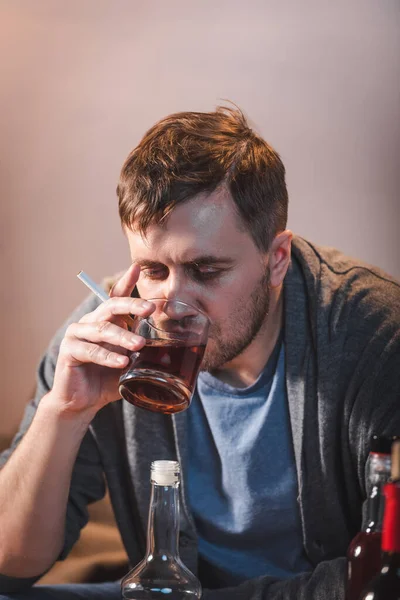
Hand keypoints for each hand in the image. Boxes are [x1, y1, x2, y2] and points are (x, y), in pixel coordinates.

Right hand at [50, 264, 153, 415]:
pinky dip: (107, 356)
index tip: (137, 268)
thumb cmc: (107, 380)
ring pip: (102, 329)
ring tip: (139, 345)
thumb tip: (170, 355)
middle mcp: (91, 323)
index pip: (116, 297)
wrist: (82, 402)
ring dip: (123, 336)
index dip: (126, 282)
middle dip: (132, 305)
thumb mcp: (131, 366)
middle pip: (111, 306)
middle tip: (150, 310)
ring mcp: (77, 334)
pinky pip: (90, 350)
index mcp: (107, 321)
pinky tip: (122, 362)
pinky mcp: (69, 351)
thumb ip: (146, 358)